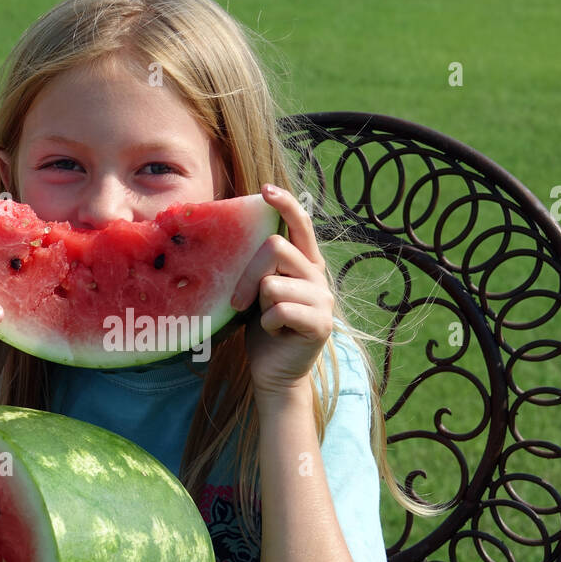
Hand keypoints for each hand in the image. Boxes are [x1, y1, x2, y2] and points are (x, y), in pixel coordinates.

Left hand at [228, 184, 333, 402]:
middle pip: (274, 247)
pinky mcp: (321, 324)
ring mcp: (323, 299)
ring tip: (267, 319)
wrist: (275, 372)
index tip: (264, 190)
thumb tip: (237, 235)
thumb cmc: (262, 328)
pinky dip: (268, 324)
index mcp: (304, 262)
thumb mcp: (258, 290)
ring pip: (273, 282)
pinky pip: (280, 310)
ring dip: (259, 304)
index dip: (285, 203)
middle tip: (238, 301)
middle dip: (247, 273)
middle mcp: (318, 275)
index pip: (301, 223)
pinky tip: (277, 333)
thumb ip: (258, 266)